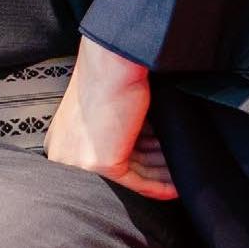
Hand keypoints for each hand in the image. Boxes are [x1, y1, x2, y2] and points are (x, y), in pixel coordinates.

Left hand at [47, 37, 177, 199]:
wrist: (113, 60)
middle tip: (177, 168)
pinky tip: (176, 186)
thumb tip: (145, 138)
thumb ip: (121, 126)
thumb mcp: (112, 105)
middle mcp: (69, 150)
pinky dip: (159, 186)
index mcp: (66, 135)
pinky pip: (136, 182)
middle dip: (153, 168)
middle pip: (120, 165)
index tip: (161, 161)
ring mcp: (82, 159)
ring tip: (182, 175)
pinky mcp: (101, 164)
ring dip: (160, 177)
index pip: (107, 153)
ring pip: (131, 174)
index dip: (138, 157)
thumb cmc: (111, 71)